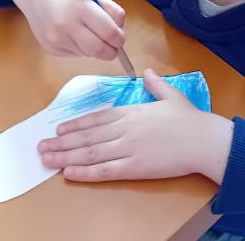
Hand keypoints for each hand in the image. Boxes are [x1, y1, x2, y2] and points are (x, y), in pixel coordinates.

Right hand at [0, 0, 125, 58]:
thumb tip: (121, 34)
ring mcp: (56, 38)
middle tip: (114, 49)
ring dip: (95, 49)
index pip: (109, 32)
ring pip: (88, 54)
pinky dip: (81, 49)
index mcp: (81, 7)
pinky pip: (75, 54)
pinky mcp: (50, 48)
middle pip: (99, 49)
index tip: (120, 39)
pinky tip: (74, 35)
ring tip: (89, 34)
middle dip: (111, 52)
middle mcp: (66, 24)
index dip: (119, 39)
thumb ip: (113, 11)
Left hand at [38, 69, 234, 183]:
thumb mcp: (172, 95)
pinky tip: (69, 172)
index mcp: (131, 112)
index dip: (75, 124)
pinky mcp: (134, 167)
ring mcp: (127, 148)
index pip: (96, 117)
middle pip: (86, 136)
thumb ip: (156, 84)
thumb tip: (147, 72)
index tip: (58, 129)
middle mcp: (124, 129)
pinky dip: (84, 171)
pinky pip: (104, 170)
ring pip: (89, 152)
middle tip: (41, 146)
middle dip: (61, 142)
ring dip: (65, 156)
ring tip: (46, 159)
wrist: (203, 139)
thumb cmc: (190, 119)